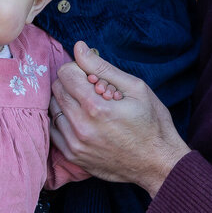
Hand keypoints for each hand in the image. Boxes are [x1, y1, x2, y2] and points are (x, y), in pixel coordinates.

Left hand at [50, 41, 188, 196]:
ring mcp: (75, 144)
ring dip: (67, 101)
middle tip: (93, 89)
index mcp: (96, 107)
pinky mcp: (73, 157)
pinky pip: (54, 130)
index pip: (65, 73)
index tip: (93, 76)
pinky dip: (64, 120)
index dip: (79, 69)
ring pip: (53, 108)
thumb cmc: (152, 124)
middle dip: (72, 83)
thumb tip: (79, 48)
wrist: (157, 164)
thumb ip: (102, 67)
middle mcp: (81, 127)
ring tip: (90, 106)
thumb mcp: (136, 88)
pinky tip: (83, 120)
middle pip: (57, 89)